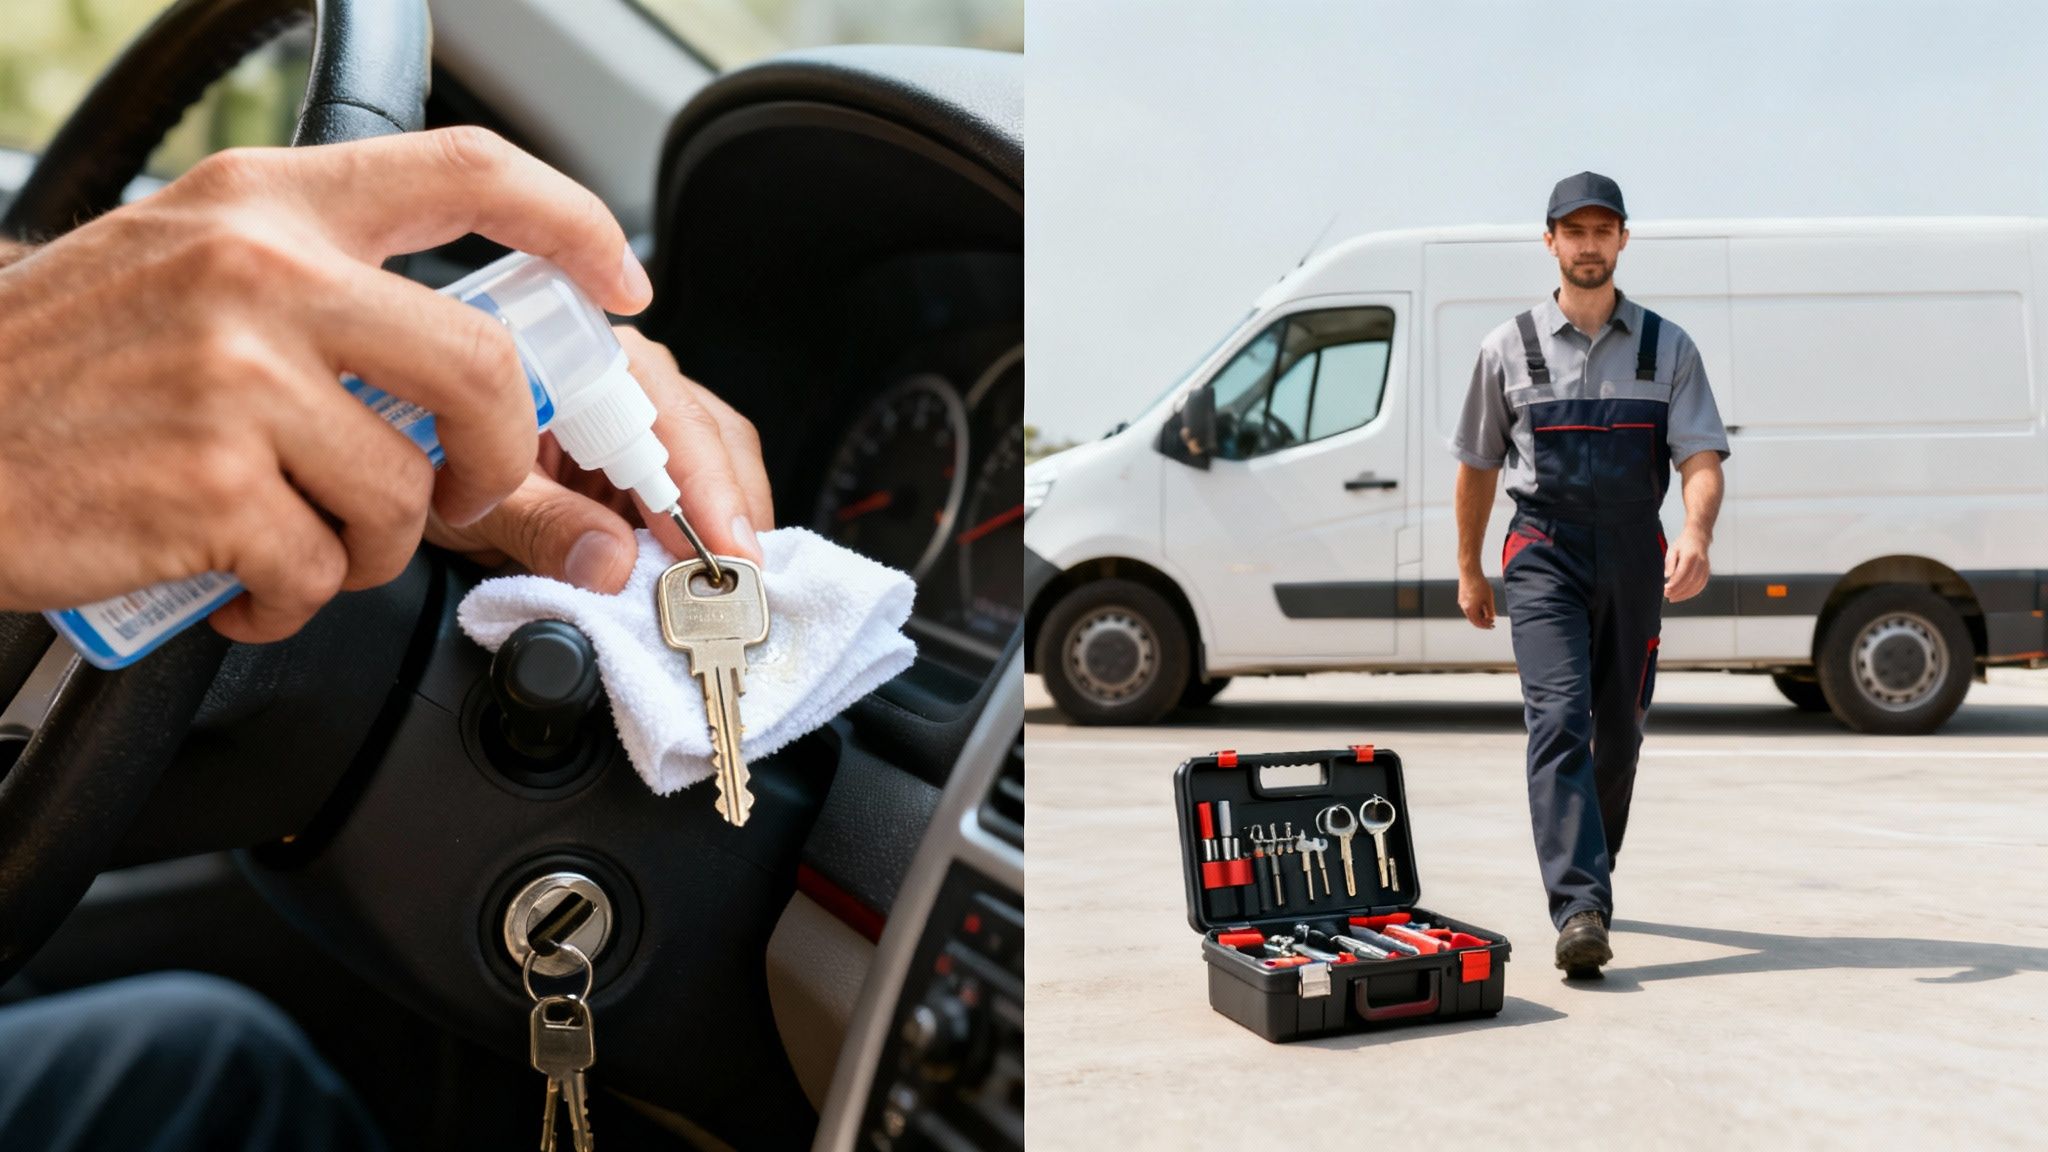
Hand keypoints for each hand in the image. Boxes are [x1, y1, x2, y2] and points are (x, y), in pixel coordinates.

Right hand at [0, 128, 651, 643]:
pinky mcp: (208, 482)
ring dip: (363, 548)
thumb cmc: (53, 369)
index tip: (623, 282)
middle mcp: (259, 271)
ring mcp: (234, 375)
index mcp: (265, 204)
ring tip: (282, 537)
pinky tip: (229, 577)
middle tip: (455, 495)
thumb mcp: (183, 271)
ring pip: (401, 494)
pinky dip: (288, 598)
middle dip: (493, 459)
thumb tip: (465, 369)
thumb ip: (321, 295)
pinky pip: (322, 569)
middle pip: (482, 368)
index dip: (572, 223)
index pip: (464, 170)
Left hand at [425, 326, 772, 590]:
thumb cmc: (442, 465)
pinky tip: (709, 572)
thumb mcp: (481, 502)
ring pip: (724, 462)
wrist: (427, 477)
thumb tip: (612, 564)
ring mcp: (653, 418)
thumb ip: (543, 527)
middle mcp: (633, 378)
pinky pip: (708, 490)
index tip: (722, 550)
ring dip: (731, 527)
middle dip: (732, 514)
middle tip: (739, 584)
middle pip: (714, 437)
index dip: (706, 489)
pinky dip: (714, 535)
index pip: (671, 420)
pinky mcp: (658, 461)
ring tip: (727, 585)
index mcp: (587, 364)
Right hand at [1458, 568, 1496, 628]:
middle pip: (1474, 620)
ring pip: (1471, 614)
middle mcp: (1464, 607)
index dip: (1486, 626)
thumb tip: (1491, 618)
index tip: (1493, 625)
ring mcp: (1462, 602)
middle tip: (1491, 622)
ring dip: (1480, 615)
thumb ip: (1490, 610)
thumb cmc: (1480, 584)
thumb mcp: (1489, 598)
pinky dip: (1476, 610)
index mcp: (1470, 609)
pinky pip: (1469, 608)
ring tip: (1488, 613)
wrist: (1470, 571)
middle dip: (1483, 622)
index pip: (1478, 623)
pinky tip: (1482, 606)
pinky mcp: (1462, 598)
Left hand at [1664, 529, 1710, 601]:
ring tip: (1673, 598)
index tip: (1666, 589)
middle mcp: (1700, 562)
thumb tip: (1667, 576)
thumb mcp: (1672, 550)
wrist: (1698, 538)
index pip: (1682, 574)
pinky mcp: (1707, 572)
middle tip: (1667, 595)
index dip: (1674, 584)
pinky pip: (1701, 585)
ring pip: (1696, 585)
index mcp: (1690, 556)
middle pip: (1690, 581)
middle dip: (1678, 591)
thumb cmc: (1683, 544)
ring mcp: (1706, 568)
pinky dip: (1692, 592)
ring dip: (1685, 594)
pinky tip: (1683, 595)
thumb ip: (1670, 563)